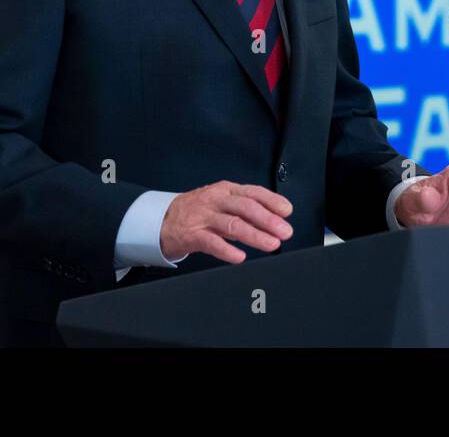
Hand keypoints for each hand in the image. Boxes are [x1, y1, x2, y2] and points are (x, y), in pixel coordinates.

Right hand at [159, 181, 293, 263]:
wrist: (162, 220)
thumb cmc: (198, 211)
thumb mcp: (222, 204)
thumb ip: (245, 212)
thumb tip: (275, 220)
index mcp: (226, 190)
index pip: (253, 192)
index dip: (272, 201)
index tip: (287, 211)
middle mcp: (216, 200)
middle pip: (245, 207)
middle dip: (268, 220)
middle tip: (284, 231)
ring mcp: (203, 217)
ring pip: (232, 224)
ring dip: (255, 235)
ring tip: (271, 244)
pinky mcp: (191, 234)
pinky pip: (212, 242)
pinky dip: (227, 250)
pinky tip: (240, 256)